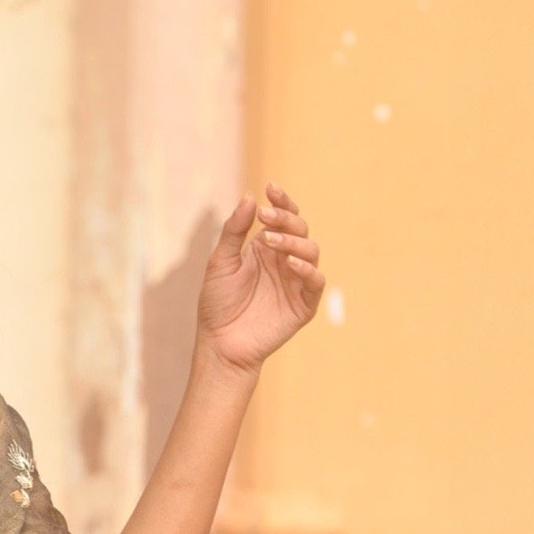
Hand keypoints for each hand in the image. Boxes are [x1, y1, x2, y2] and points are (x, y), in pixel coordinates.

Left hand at [196, 182, 324, 375]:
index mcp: (266, 249)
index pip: (283, 218)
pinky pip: (315, 281)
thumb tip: (250, 197)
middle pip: (299, 229)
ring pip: (310, 250)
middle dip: (285, 219)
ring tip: (270, 241)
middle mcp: (284, 261)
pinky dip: (307, 269)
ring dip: (293, 241)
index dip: (282, 202)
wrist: (220, 344)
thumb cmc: (218, 305)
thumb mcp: (220, 263)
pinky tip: (289, 263)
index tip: (271, 189)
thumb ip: (234, 232)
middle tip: (265, 218)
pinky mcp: (304, 304)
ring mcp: (296, 282)